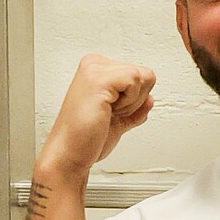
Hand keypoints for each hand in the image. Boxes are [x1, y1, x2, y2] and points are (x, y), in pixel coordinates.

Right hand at [34, 55, 155, 186]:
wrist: (70, 154)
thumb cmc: (85, 139)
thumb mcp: (118, 121)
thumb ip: (135, 109)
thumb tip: (150, 99)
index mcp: (96, 69)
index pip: (139, 74)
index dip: (134, 100)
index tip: (110, 112)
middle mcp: (94, 65)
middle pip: (144, 74)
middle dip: (135, 100)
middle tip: (108, 114)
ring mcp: (95, 70)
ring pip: (142, 76)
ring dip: (132, 103)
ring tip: (106, 113)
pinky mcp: (99, 79)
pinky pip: (135, 80)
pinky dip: (129, 102)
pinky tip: (107, 111)